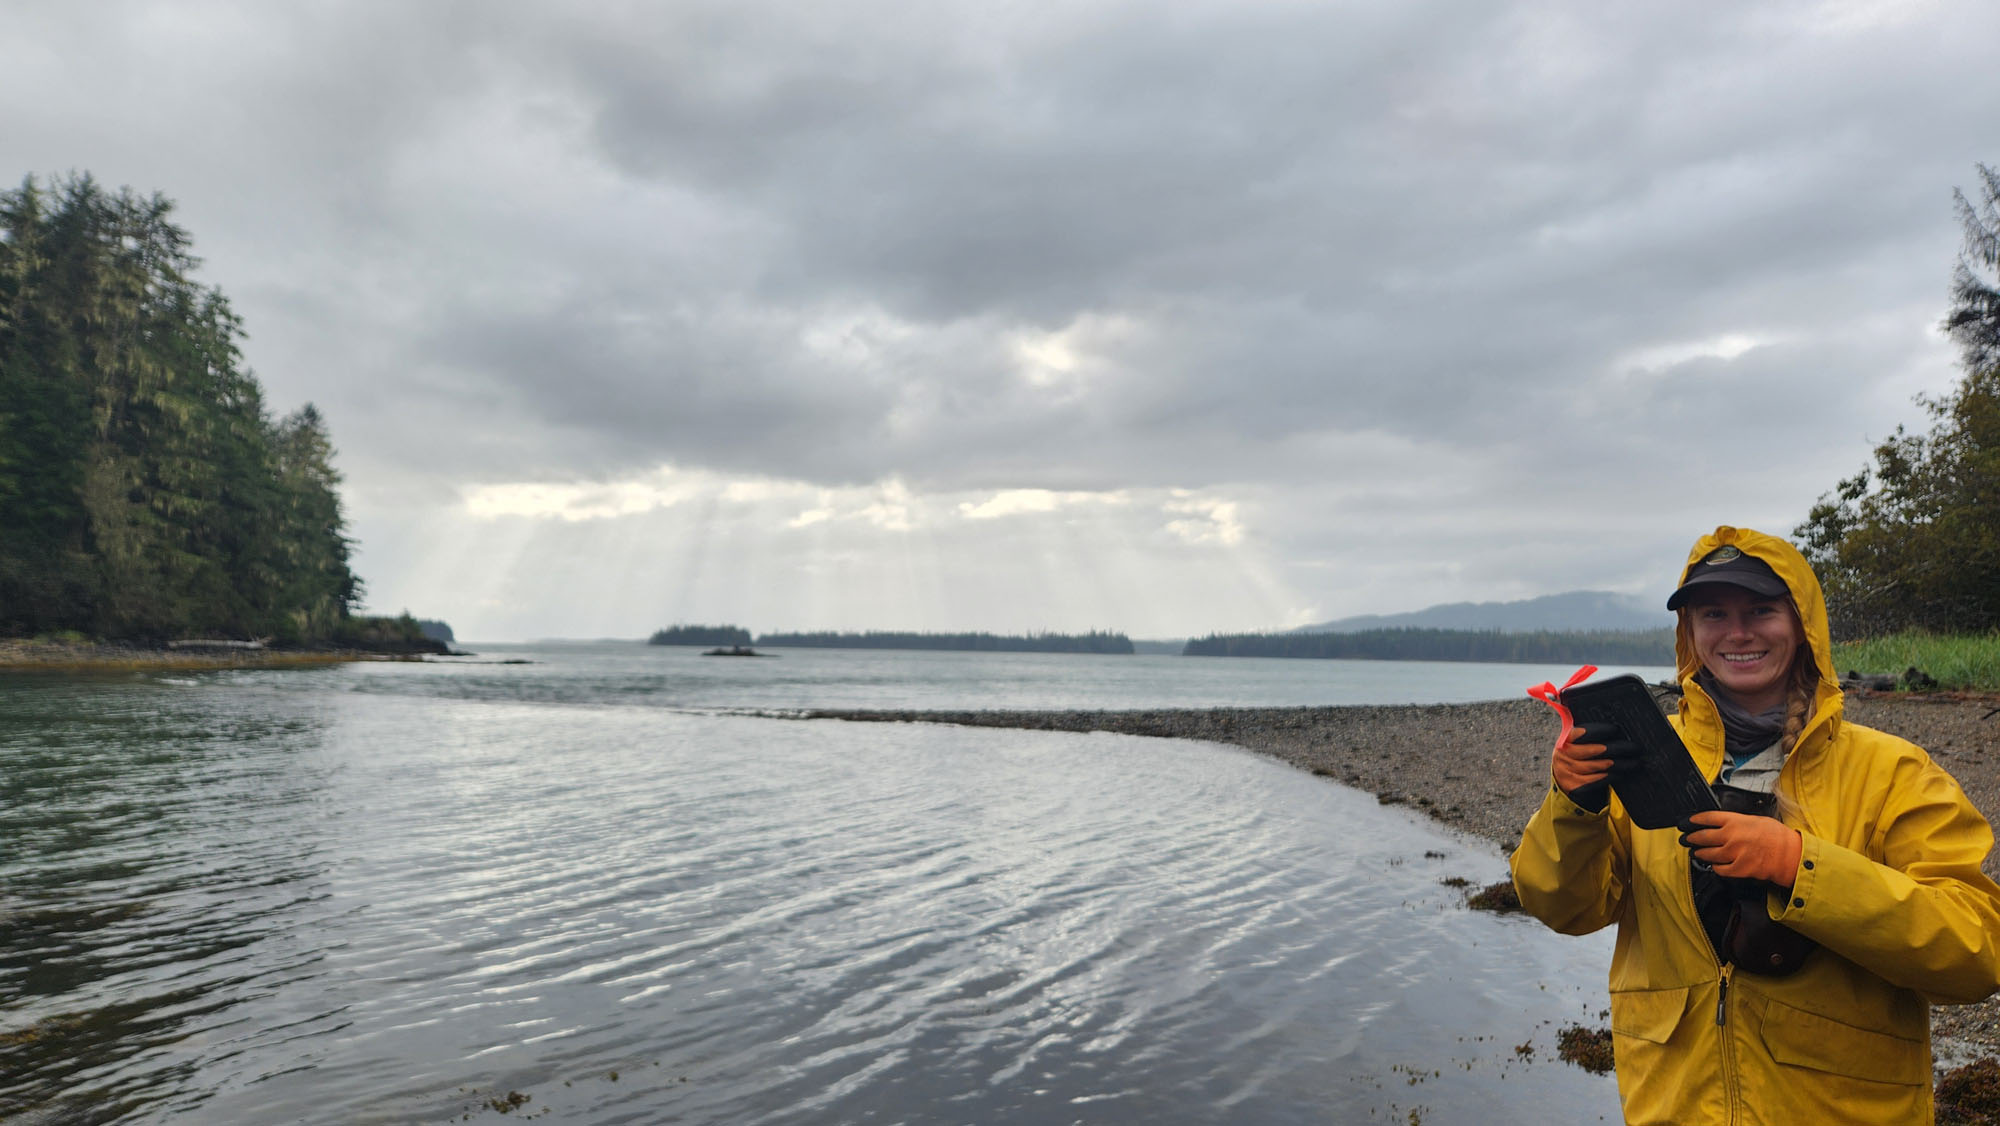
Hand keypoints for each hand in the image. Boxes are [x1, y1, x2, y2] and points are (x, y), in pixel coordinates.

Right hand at [1553, 722, 1640, 810]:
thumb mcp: (1580, 746)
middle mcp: (1562, 756)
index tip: (1616, 729)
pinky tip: (1623, 773)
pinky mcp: (1574, 787)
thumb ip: (1592, 738)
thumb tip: (1619, 730)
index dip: (1599, 730)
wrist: (1568, 784)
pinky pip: (1598, 780)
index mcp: (1564, 741)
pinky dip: (1612, 776)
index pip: (1581, 733)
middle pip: (1594, 750)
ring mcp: (1566, 772)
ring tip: (1636, 762)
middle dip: (1618, 748)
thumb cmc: (1581, 760)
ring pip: (1599, 766)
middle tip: (1635, 748)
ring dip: (1620, 764)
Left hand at [1678, 811, 1801, 887]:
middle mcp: (1731, 836)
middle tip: (1686, 838)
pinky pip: (1719, 869)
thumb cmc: (1777, 837)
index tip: (1687, 822)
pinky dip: (1715, 867)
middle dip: (1691, 838)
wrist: (1790, 855)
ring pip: (1707, 854)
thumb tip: (1723, 824)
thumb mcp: (1755, 820)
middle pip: (1703, 836)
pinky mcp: (1738, 869)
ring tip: (1696, 852)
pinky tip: (1714, 865)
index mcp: (1735, 821)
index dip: (1693, 820)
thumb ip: (1737, 821)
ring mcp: (1733, 853)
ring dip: (1699, 853)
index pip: (1707, 818)